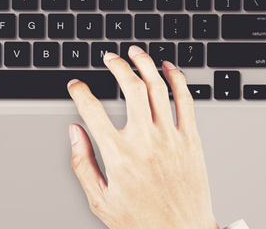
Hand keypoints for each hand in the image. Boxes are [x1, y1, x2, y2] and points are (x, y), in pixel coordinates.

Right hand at [66, 47, 218, 228]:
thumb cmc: (141, 221)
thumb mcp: (100, 199)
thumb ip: (82, 163)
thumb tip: (73, 132)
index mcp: (119, 155)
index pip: (92, 110)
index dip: (80, 92)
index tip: (76, 85)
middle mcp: (145, 142)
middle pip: (130, 88)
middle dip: (116, 65)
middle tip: (109, 58)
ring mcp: (171, 138)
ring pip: (158, 87)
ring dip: (145, 63)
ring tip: (135, 53)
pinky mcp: (191, 140)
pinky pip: (185, 101)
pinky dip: (176, 79)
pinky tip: (168, 68)